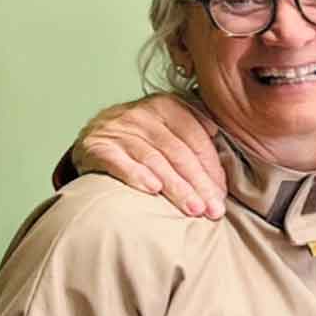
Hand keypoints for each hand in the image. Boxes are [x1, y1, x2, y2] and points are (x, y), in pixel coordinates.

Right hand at [72, 94, 224, 217]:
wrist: (92, 137)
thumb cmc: (142, 138)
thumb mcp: (168, 126)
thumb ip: (194, 133)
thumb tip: (218, 136)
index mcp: (166, 106)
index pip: (196, 139)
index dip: (212, 168)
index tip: (222, 194)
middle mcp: (141, 114)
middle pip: (178, 152)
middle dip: (199, 184)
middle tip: (214, 210)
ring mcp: (117, 129)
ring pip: (154, 160)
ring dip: (177, 187)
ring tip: (194, 209)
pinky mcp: (95, 147)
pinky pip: (119, 162)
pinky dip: (137, 175)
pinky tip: (153, 190)